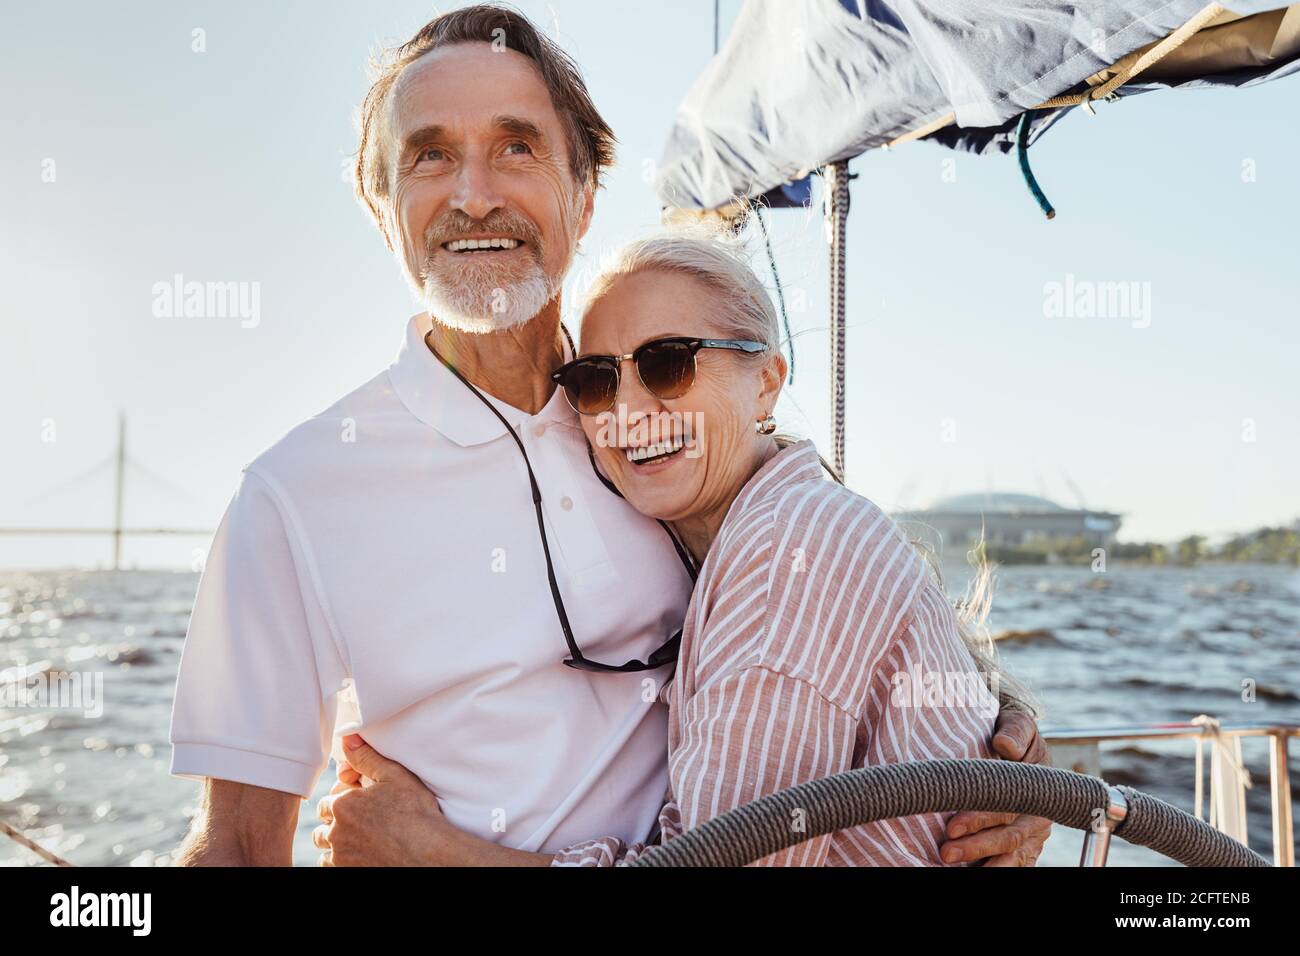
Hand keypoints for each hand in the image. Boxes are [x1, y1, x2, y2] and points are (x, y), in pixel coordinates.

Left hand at [314, 734, 458, 865]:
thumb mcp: (394, 776)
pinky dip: (339, 860)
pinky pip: (330, 866)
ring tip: (359, 837)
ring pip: (325, 848)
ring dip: (335, 842)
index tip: (361, 802)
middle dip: (336, 821)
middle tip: (361, 819)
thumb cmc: (415, 813)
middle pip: (324, 825)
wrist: (428, 852)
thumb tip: (347, 739)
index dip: (343, 799)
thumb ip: (366, 757)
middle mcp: (335, 832)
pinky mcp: (347, 872)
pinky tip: (357, 853)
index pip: (327, 800)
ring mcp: (340, 856)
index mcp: (342, 805)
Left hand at [939, 708, 1052, 866]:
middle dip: (975, 847)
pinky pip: (1014, 863)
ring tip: (952, 865)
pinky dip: (995, 867)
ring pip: (1012, 857)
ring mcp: (1032, 835)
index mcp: (1038, 790)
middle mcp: (1038, 817)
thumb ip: (1015, 731)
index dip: (979, 820)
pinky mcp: (1024, 846)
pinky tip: (972, 871)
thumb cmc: (1013, 733)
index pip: (1007, 810)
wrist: (1018, 742)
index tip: (951, 827)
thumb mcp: (1017, 724)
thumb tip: (1005, 744)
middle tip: (945, 852)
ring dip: (983, 862)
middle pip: (1008, 838)